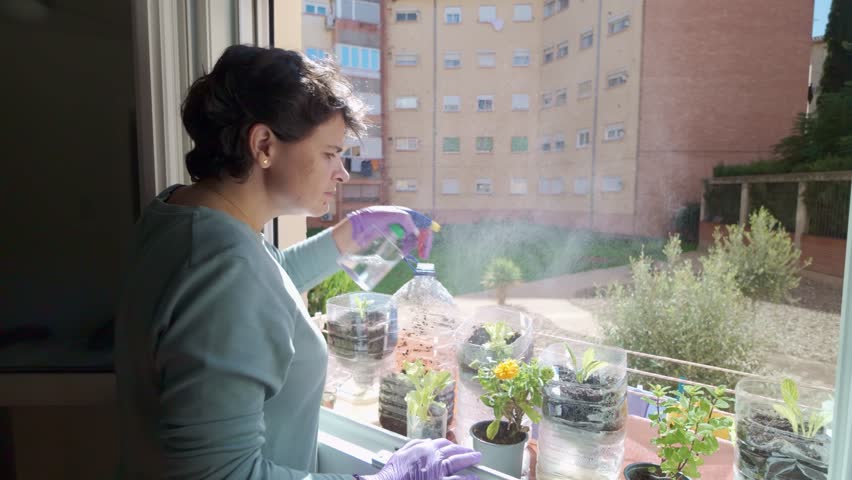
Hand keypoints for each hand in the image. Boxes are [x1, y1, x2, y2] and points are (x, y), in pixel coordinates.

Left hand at [346, 206, 435, 258]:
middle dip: (424, 243)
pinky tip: (403, 253)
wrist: (357, 226)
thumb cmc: (372, 217)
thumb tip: (417, 232)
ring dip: (414, 246)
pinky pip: (405, 242)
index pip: (423, 223)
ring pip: (413, 238)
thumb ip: (405, 220)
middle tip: (424, 255)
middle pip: (420, 231)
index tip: (424, 246)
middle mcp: (404, 220)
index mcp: (406, 213)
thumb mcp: (389, 215)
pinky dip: (407, 248)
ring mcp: (399, 228)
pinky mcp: (393, 236)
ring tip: (408, 254)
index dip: (426, 234)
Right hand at [365, 439, 480, 479]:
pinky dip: (467, 478)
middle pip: (453, 451)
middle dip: (464, 451)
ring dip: (469, 459)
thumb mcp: (401, 454)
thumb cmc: (393, 473)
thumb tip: (427, 442)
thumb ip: (414, 446)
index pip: (441, 444)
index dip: (450, 445)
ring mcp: (438, 471)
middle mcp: (433, 457)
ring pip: (458, 462)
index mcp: (424, 449)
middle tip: (472, 452)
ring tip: (477, 459)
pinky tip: (474, 478)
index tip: (455, 447)